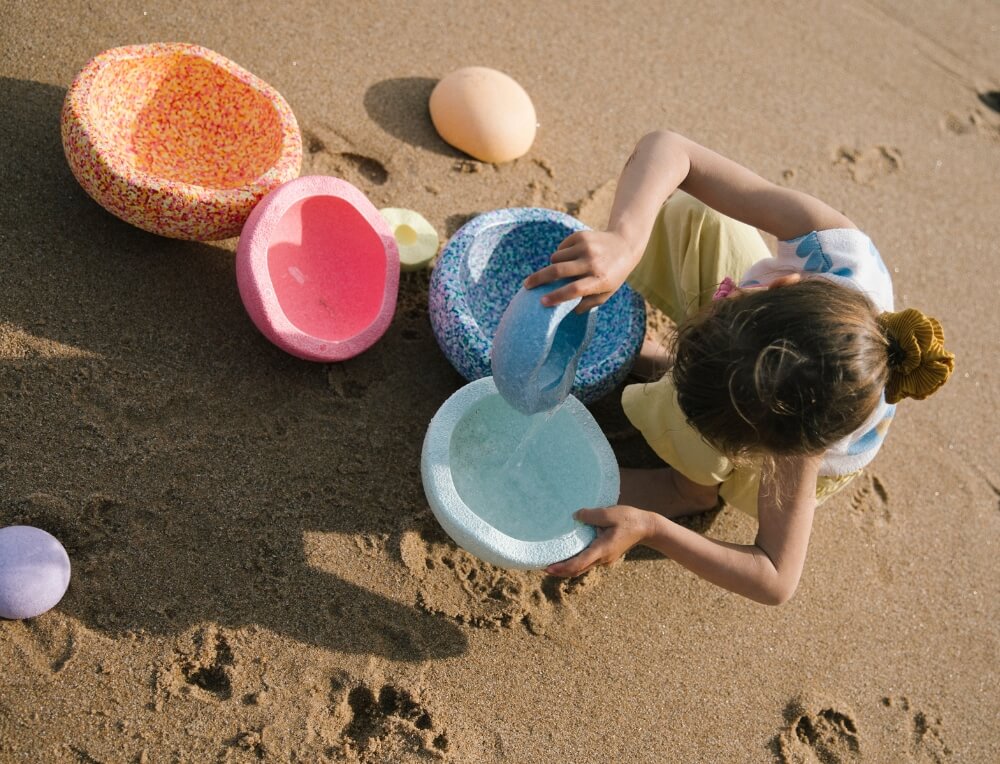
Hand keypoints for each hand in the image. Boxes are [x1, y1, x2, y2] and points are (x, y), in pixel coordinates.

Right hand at [522, 230, 638, 311]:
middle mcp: (592, 262)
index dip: (556, 296)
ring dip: (554, 266)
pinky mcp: (581, 236)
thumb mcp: (606, 293)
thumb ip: (588, 303)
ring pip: (556, 258)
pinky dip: (561, 255)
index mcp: (599, 280)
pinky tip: (572, 257)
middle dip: (538, 279)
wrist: (625, 244)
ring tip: (565, 269)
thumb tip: (568, 310)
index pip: (574, 290)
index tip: (542, 302)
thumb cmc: (613, 274)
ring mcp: (586, 247)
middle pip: (558, 271)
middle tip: (527, 285)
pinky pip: (560, 248)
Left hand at [544, 505, 651, 576]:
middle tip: (542, 568)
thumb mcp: (610, 513)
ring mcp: (604, 559)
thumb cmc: (629, 520)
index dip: (562, 568)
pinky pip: (587, 562)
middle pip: (577, 570)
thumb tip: (575, 516)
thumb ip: (591, 515)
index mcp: (602, 550)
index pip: (578, 564)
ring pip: (582, 567)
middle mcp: (602, 558)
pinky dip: (575, 562)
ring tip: (551, 563)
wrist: (647, 527)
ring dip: (567, 568)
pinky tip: (567, 555)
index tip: (548, 568)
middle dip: (560, 571)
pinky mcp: (605, 555)